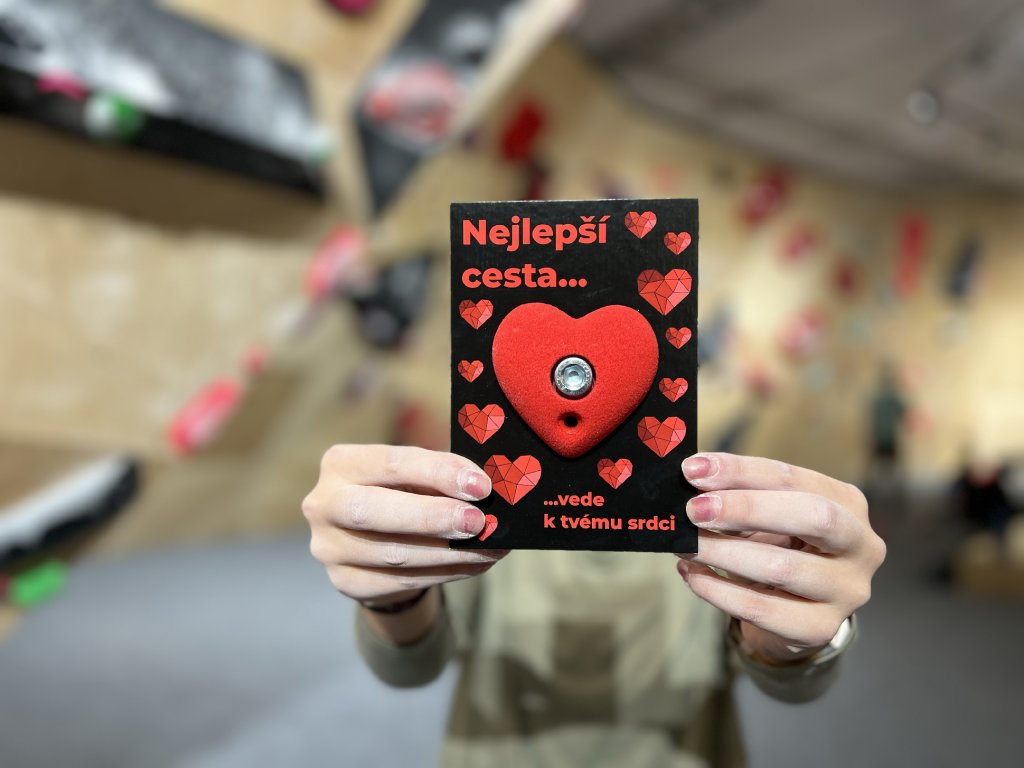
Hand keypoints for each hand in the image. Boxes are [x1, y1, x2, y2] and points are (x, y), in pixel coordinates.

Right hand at [303, 444, 506, 605]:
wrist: (371, 539)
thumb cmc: (399, 493)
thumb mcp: (413, 475)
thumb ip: (440, 476)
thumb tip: (484, 491)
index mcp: (340, 463)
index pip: (391, 463)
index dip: (438, 473)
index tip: (480, 486)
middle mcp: (323, 504)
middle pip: (374, 512)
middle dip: (432, 517)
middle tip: (477, 522)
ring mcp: (329, 548)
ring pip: (394, 554)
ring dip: (451, 552)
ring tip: (491, 547)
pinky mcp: (345, 582)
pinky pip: (402, 581)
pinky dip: (446, 572)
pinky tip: (475, 564)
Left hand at [677, 453, 885, 663]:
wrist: (797, 609)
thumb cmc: (782, 548)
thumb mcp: (767, 515)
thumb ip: (738, 495)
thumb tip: (693, 480)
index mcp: (847, 503)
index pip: (793, 478)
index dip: (741, 471)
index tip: (694, 470)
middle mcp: (861, 545)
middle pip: (812, 517)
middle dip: (746, 509)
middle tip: (694, 510)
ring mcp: (847, 591)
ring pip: (782, 568)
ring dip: (723, 552)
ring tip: (685, 545)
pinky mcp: (821, 628)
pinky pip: (762, 609)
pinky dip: (719, 591)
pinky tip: (693, 574)